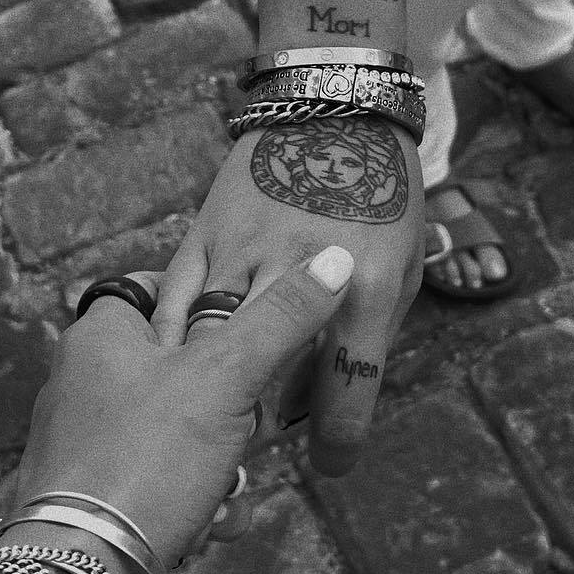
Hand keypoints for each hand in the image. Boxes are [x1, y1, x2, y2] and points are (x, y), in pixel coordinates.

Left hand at [12, 248, 353, 564]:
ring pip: (181, 431)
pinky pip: (162, 480)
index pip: (157, 287)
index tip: (251, 335)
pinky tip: (207, 526)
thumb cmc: (144, 461)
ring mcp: (87, 439)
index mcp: (100, 334)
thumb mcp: (225, 378)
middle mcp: (85, 380)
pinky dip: (193, 502)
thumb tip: (336, 258)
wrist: (83, 573)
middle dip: (232, 412)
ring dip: (219, 467)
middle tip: (245, 435)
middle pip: (183, 367)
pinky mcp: (95, 492)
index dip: (212, 306)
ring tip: (223, 491)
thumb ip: (283, 318)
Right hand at [155, 118, 422, 475]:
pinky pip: (172, 304)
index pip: (344, 394)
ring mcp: (243, 253)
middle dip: (264, 427)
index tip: (330, 465)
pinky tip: (170, 370)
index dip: (336, 446)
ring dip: (207, 391)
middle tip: (268, 445)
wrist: (337, 108)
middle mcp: (298, 275)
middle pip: (268, 382)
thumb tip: (330, 401)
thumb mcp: (404, 270)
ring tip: (212, 416)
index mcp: (362, 288)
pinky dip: (170, 347)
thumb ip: (370, 338)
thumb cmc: (385, 197)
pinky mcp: (203, 235)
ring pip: (208, 349)